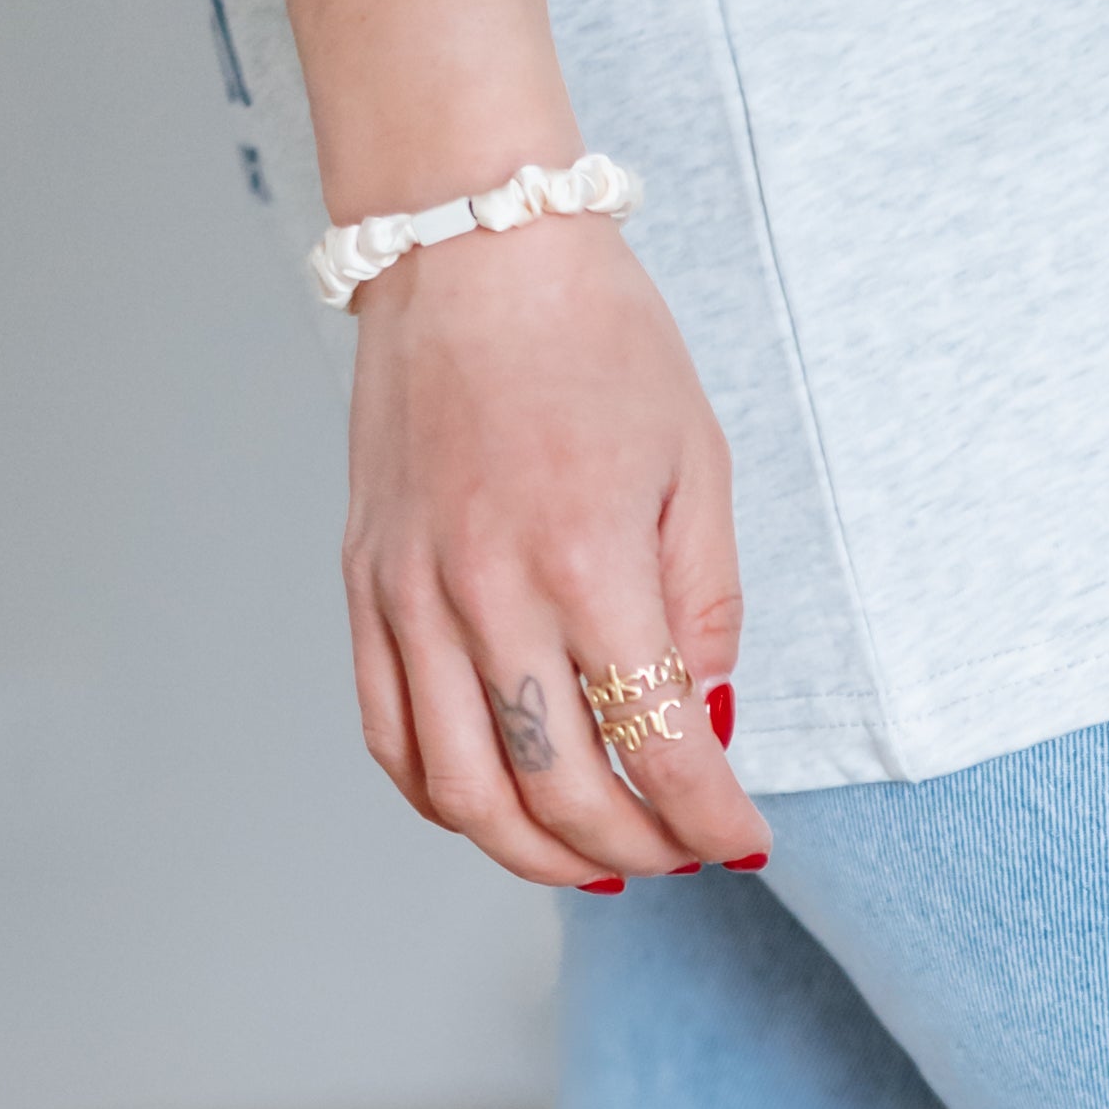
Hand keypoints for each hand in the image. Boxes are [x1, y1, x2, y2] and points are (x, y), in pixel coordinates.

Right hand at [340, 215, 767, 882]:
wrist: (472, 251)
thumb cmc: (597, 342)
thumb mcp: (696, 468)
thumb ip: (705, 609)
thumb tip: (702, 723)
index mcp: (589, 563)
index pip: (657, 750)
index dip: (710, 820)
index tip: (743, 839)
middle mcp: (489, 595)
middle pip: (561, 793)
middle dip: (637, 850)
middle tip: (680, 850)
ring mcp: (412, 598)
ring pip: (464, 793)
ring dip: (537, 854)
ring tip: (595, 857)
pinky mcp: (365, 589)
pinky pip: (391, 738)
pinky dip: (446, 800)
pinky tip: (501, 806)